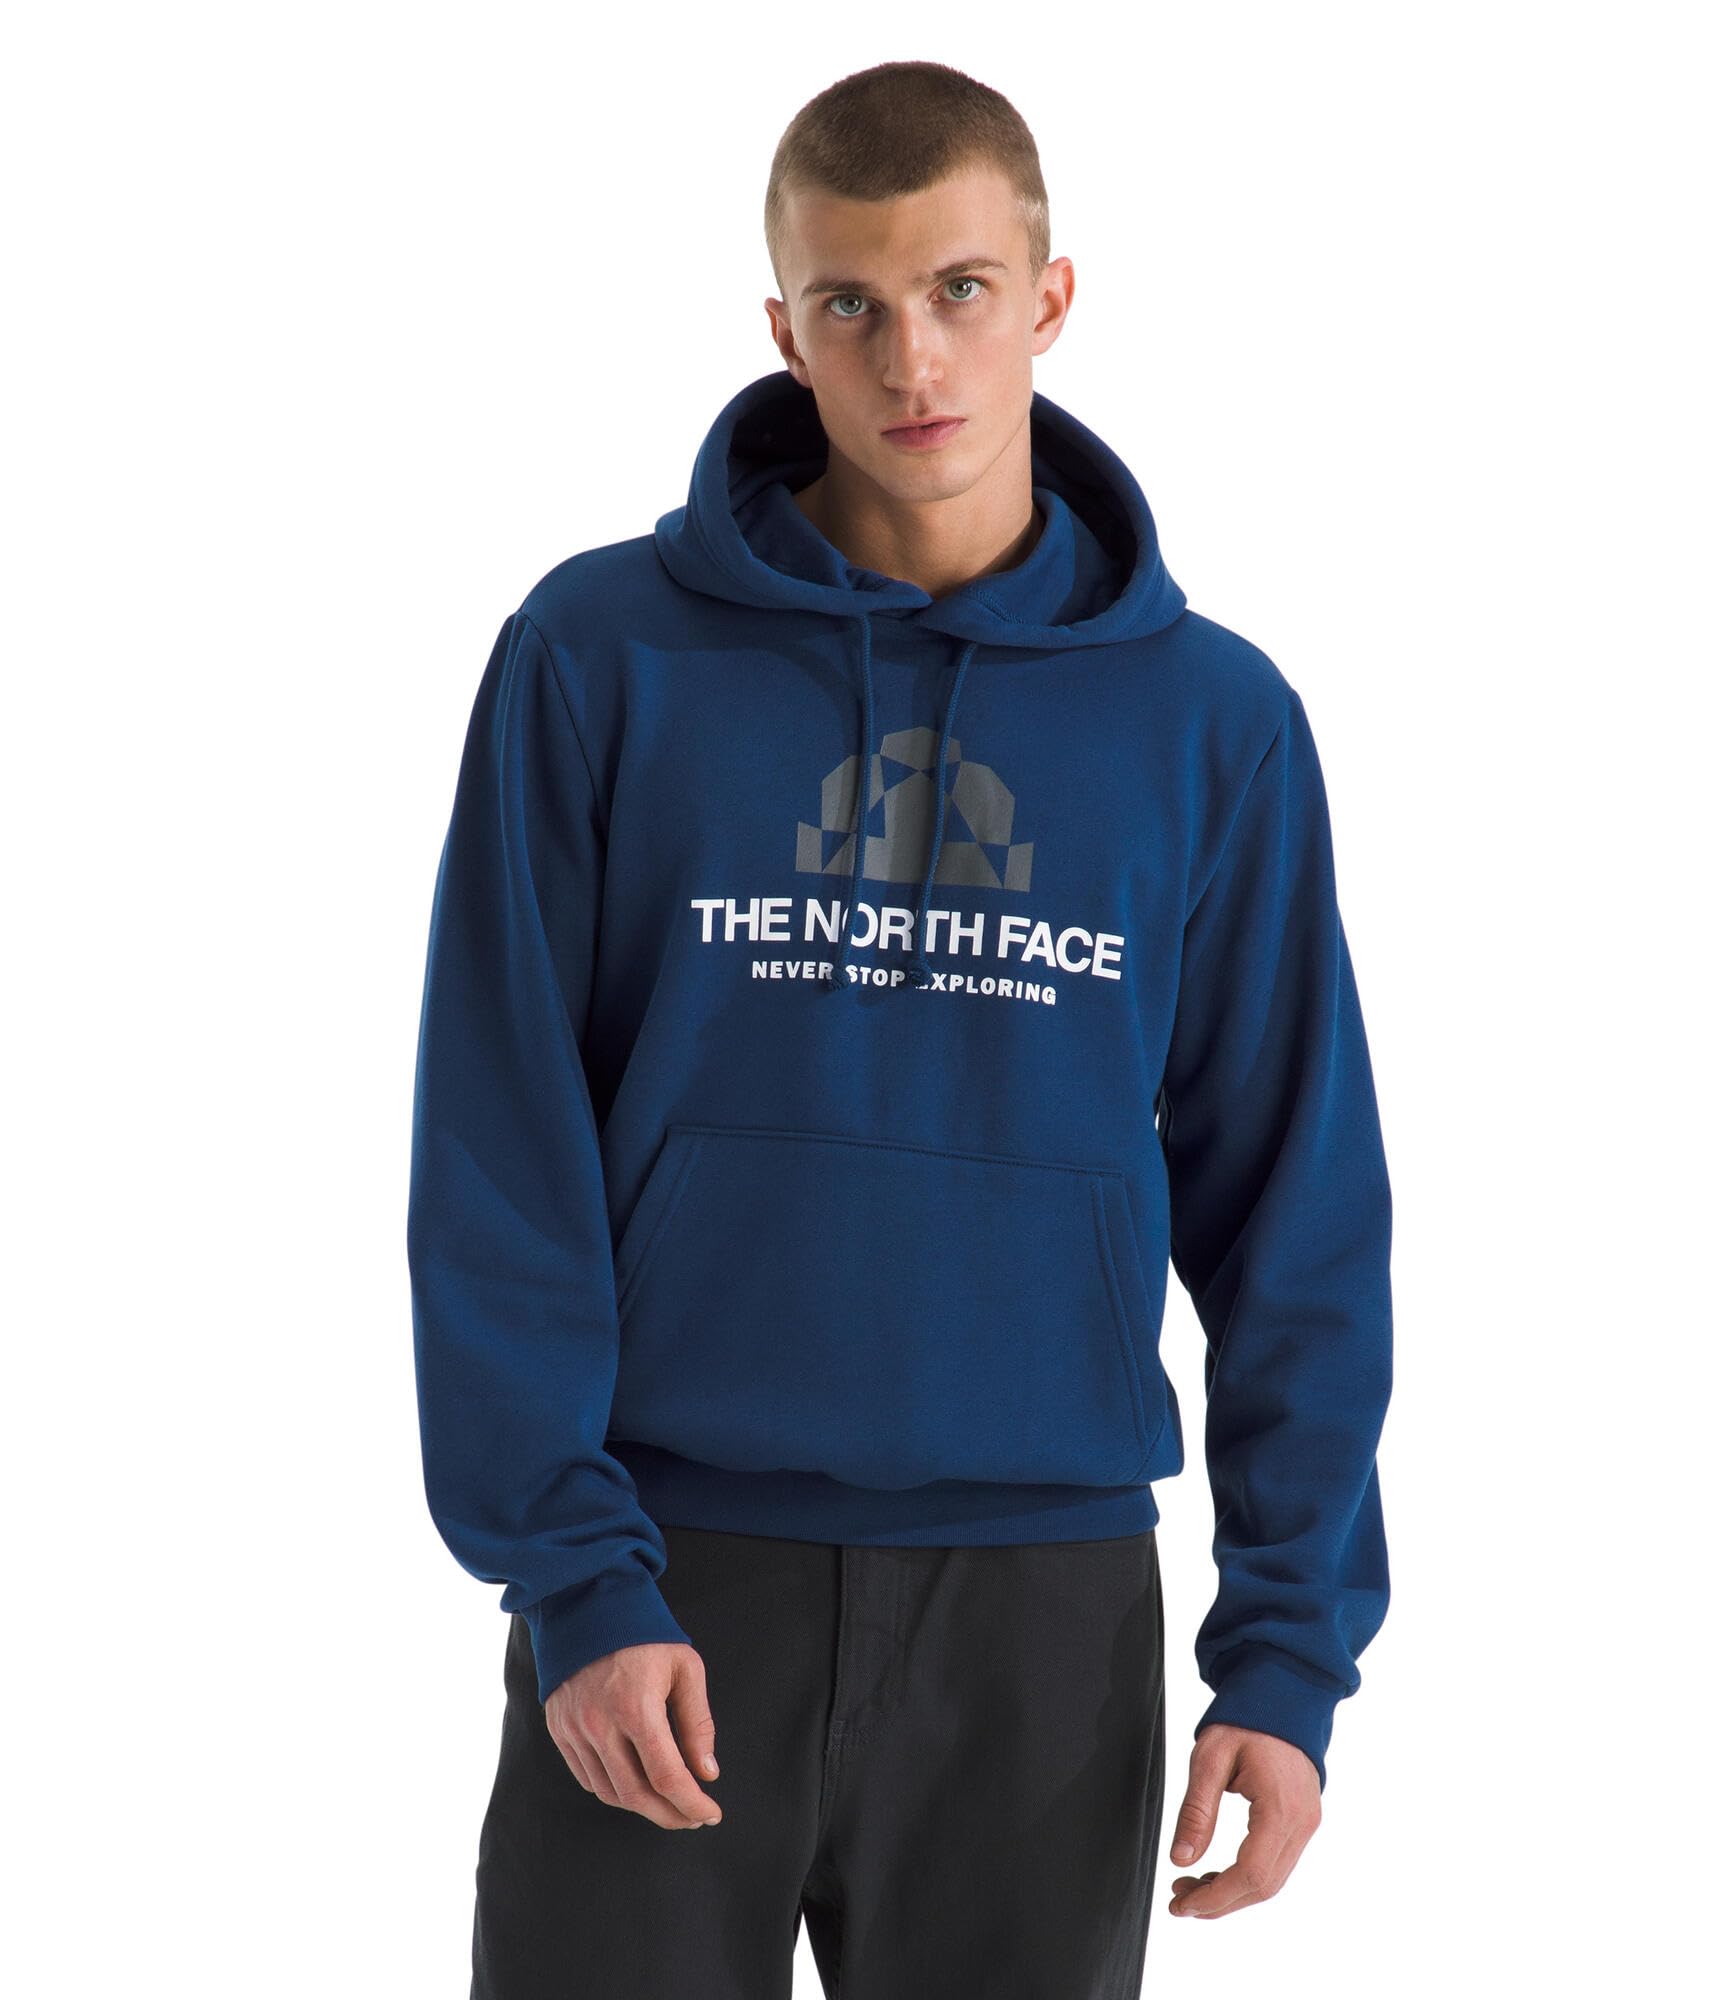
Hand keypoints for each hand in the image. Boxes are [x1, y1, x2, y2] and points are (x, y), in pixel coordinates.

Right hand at [544, 1641, 723, 1830]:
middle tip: (693, 1817)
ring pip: (610, 1792)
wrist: (589, 1607)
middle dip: (670, 1815)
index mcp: (636, 1707)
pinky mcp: (559, 1730)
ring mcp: (574, 1729)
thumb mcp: (685, 1667)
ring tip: (669, 1803)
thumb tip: (707, 1773)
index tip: (711, 1813)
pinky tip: (636, 1784)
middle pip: (637, 1795)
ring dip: (642, 1807)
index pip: (668, 1776)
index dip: (692, 1803)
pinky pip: (587, 1778)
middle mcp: (600, 1724)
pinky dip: (614, 1790)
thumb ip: (698, 1723)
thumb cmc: (645, 1636)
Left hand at [1166, 1724, 1320, 1918]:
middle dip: (1219, 1901)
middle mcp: (1302, 1824)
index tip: (1182, 1904)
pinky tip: (1217, 1871)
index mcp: (1280, 1808)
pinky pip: (1276, 1863)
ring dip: (1232, 1892)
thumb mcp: (1210, 1757)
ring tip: (1191, 1887)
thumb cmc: (1246, 1718)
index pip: (1250, 1875)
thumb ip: (1196, 1811)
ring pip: (1271, 1880)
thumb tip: (1180, 1859)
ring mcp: (1307, 1824)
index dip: (1215, 1898)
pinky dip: (1246, 1877)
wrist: (1283, 1692)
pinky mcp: (1303, 1821)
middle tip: (1179, 1899)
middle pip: (1263, 1886)